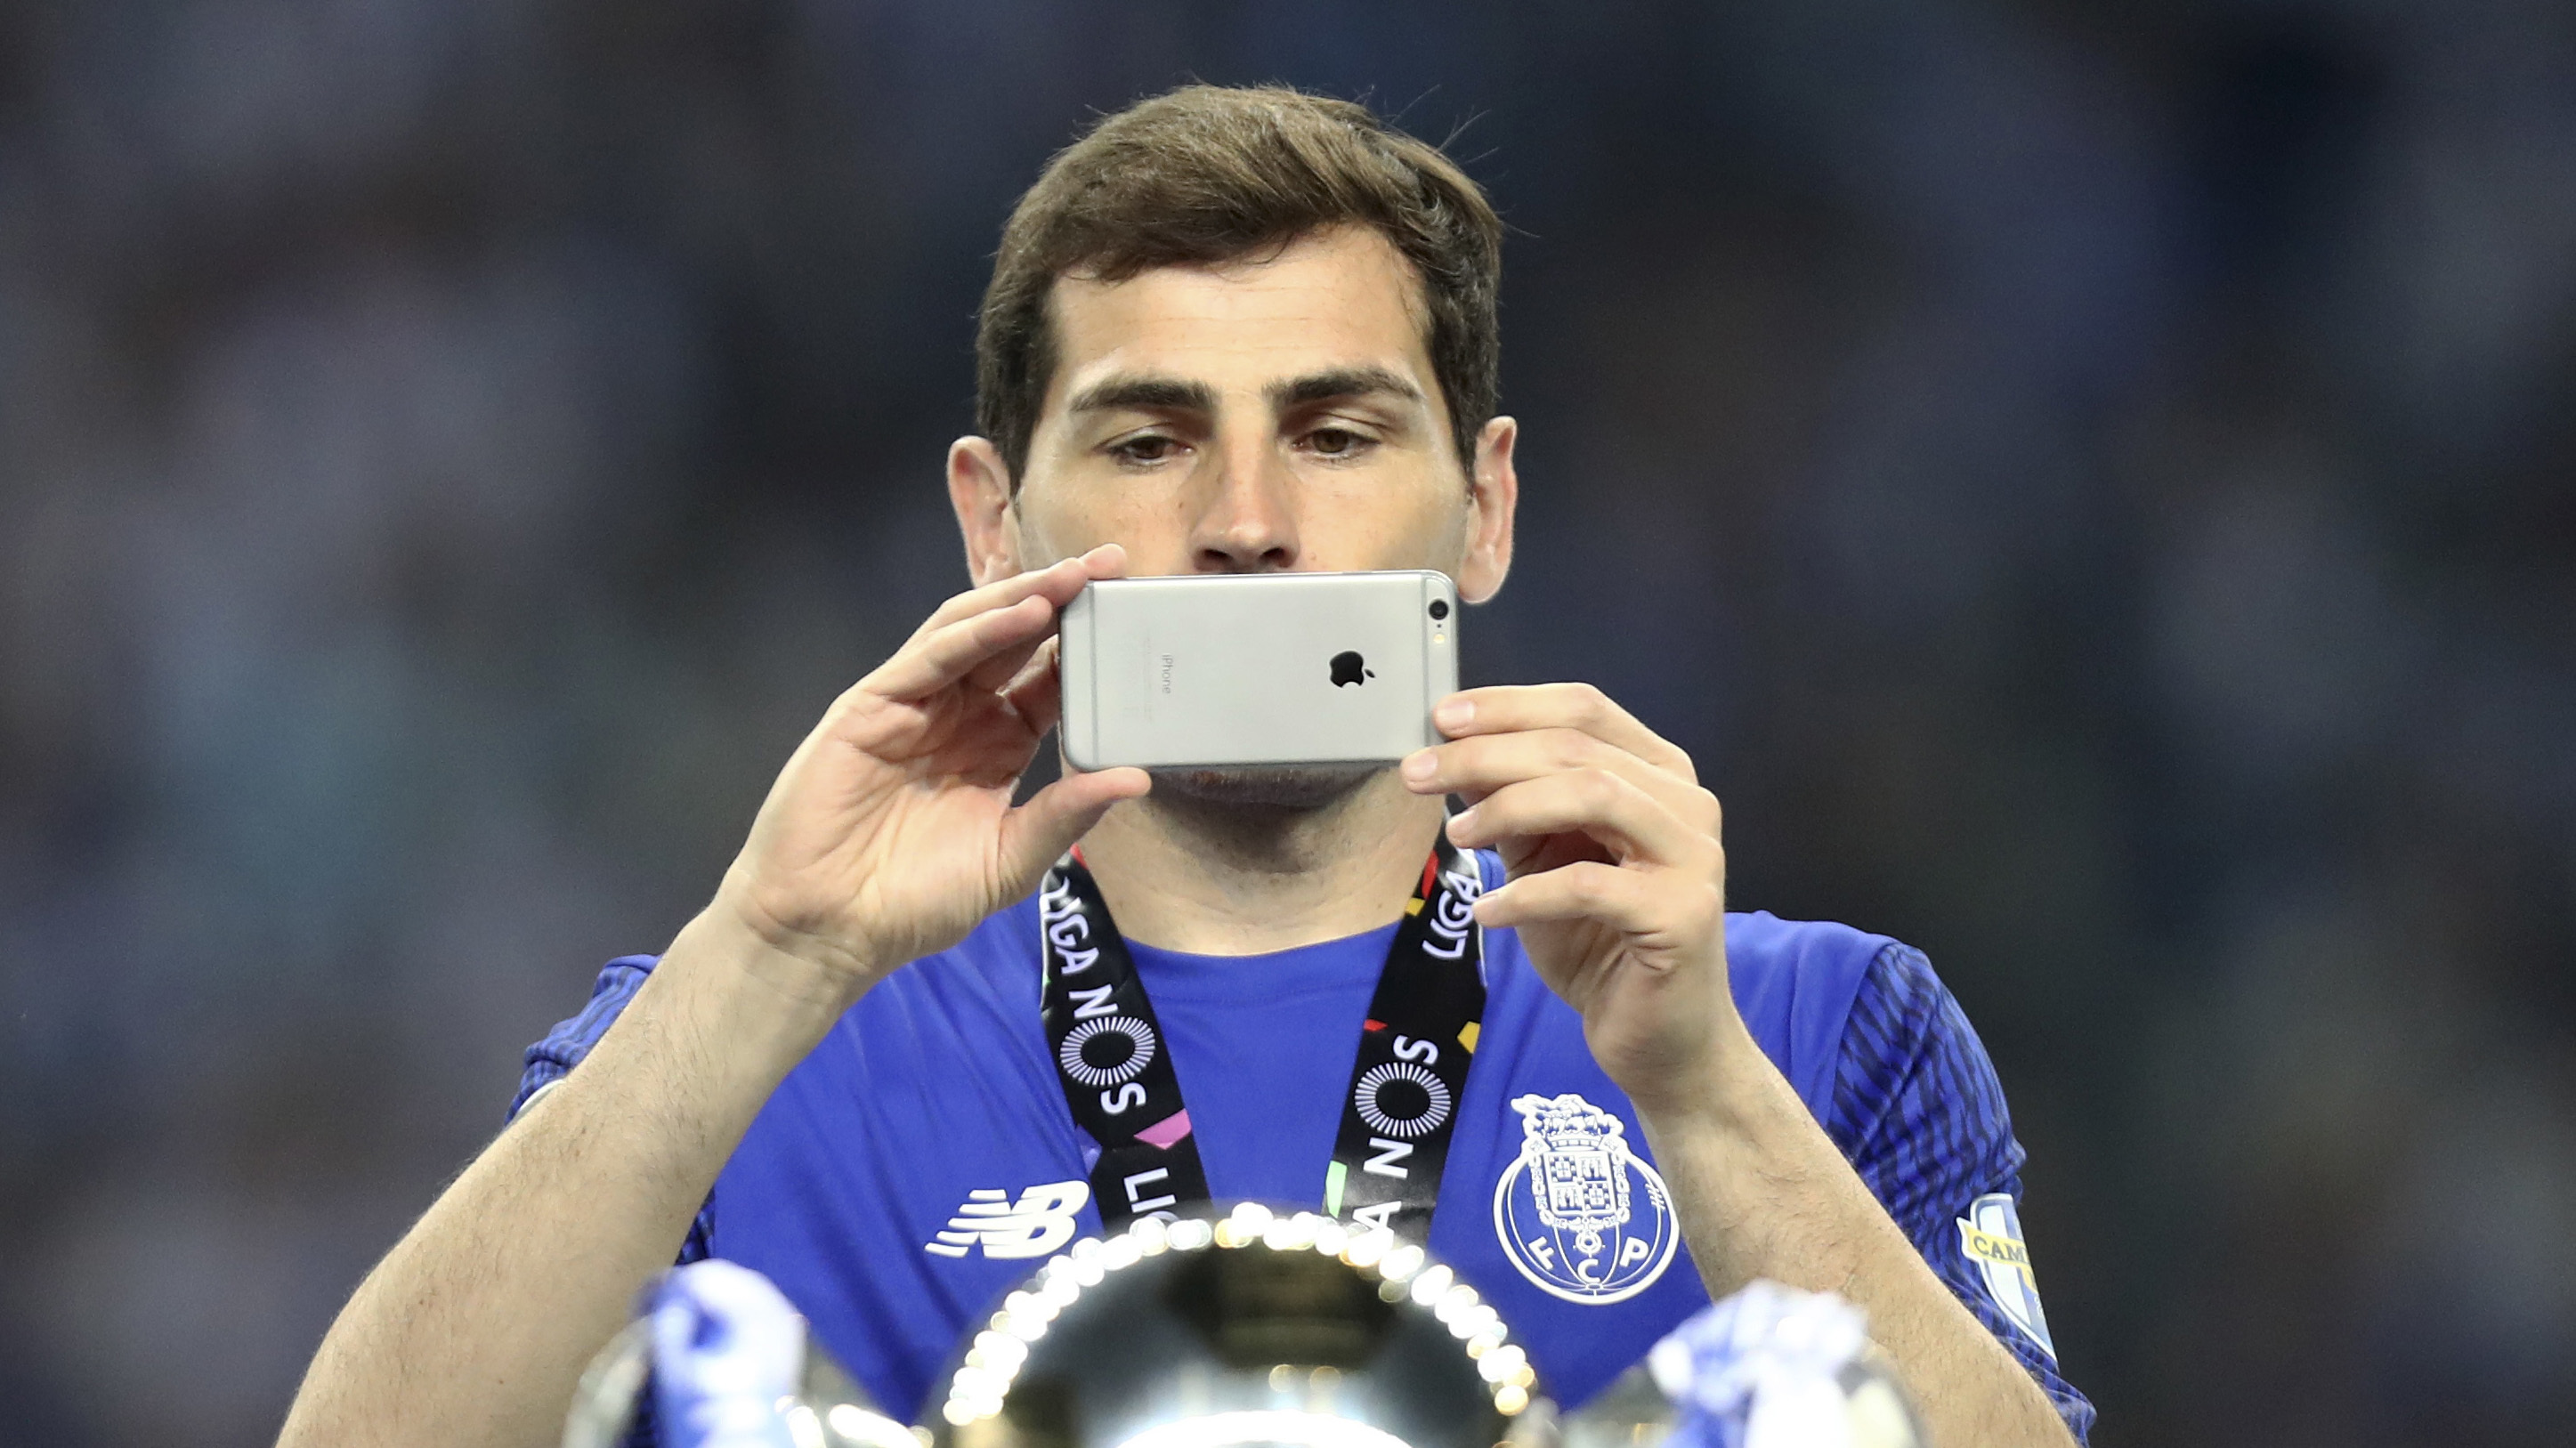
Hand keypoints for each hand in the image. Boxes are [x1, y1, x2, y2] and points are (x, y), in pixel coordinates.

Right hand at [710, 546, 1150, 1001]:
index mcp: (999, 746)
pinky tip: (1023, 613)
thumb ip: (1067, 815)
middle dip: (1064, 599)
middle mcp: (960, 715)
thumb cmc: (917, 902)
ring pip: (974, 633)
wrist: (830, 929)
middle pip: (1018, 642)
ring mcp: (916, 705)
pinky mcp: (873, 705)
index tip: (1138, 615)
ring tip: (1077, 574)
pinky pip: (931, 656)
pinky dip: (978, 631)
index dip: (1089, 647)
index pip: (1050, 681)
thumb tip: (1139, 778)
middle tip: (1115, 564)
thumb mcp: (1012, 861)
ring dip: (1024, 598)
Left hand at [1399, 684, 1737, 1112]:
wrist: (1661, 1040)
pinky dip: (1526, 894)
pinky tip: (1490, 911)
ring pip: (1593, 795)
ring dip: (1509, 807)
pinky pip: (1589, 886)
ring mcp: (1693, 857)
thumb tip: (1449, 752)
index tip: (1440, 718)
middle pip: (1578, 747)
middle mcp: (1686, 804)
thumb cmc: (1601, 945)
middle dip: (1485, 754)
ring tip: (1458, 835)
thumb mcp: (1541, 859)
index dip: (1508, 706)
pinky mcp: (1682, 915)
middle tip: (1418, 774)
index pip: (1584, 708)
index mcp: (1659, 775)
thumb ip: (1509, 804)